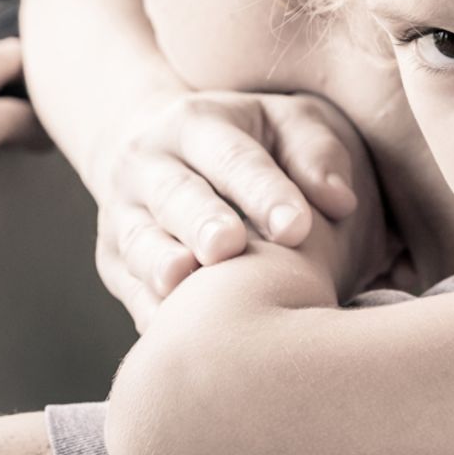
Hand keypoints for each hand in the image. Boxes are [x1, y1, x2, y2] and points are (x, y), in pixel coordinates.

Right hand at [94, 91, 363, 329]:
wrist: (161, 154)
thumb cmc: (249, 143)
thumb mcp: (287, 123)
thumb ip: (316, 151)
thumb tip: (340, 201)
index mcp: (196, 123)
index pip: (232, 157)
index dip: (264, 192)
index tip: (297, 228)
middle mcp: (149, 164)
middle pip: (176, 194)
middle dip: (201, 222)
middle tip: (228, 248)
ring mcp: (124, 215)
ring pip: (140, 241)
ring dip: (160, 265)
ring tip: (181, 284)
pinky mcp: (114, 262)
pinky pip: (128, 289)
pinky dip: (147, 309)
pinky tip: (170, 331)